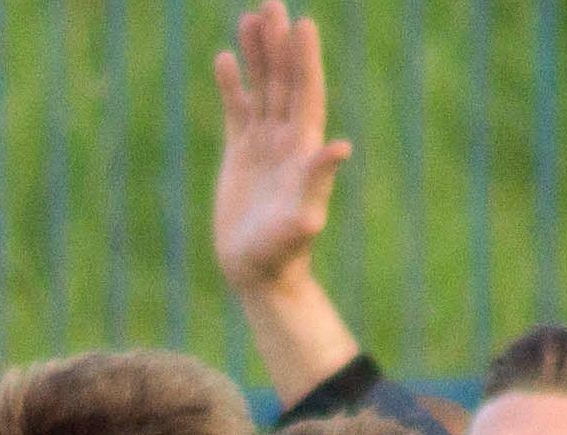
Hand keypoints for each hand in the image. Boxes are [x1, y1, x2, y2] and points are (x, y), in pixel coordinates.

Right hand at [212, 8, 351, 300]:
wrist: (258, 275)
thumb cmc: (282, 254)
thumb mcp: (301, 220)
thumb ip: (318, 183)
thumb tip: (341, 148)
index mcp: (303, 148)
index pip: (306, 93)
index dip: (305, 59)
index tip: (303, 24)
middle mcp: (286, 140)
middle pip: (284, 81)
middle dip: (279, 44)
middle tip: (273, 3)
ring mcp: (263, 145)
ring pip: (261, 88)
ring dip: (257, 55)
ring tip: (250, 17)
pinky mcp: (240, 155)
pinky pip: (237, 110)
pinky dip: (231, 85)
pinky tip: (225, 59)